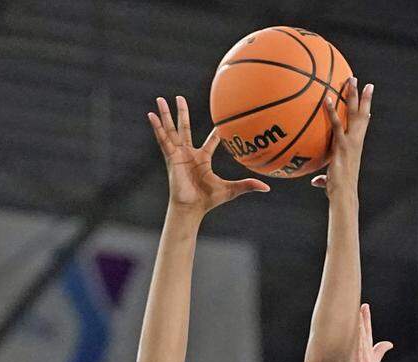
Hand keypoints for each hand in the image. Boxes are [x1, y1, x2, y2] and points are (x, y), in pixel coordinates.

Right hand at [148, 96, 268, 214]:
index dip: (217, 131)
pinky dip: (157, 127)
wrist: (191, 208)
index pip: (212, 141)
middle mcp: (189, 154)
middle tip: (179, 97)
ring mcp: (178, 154)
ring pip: (172, 130)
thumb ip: (247, 185)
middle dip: (182, 113)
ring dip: (166, 115)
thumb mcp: (231, 190)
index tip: (221, 120)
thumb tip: (267, 187)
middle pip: (185, 128)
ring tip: (159, 99)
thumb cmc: (208, 201)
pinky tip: (150, 115)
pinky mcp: (171, 157)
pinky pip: (163, 139)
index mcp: (202, 159)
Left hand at [311, 79, 372, 196]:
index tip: (368, 97)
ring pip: (353, 113)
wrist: (344, 194)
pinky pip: (336, 124)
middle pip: (361, 114)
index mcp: (356, 145)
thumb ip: (323, 177)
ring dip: (352, 95)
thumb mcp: (331, 180)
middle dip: (363, 97)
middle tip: (363, 82)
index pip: (363, 124)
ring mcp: (350, 141)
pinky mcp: (342, 145)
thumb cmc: (339, 190)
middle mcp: (356, 140)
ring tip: (351, 79)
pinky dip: (331, 111)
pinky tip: (326, 99)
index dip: (366, 110)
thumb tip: (316, 181)